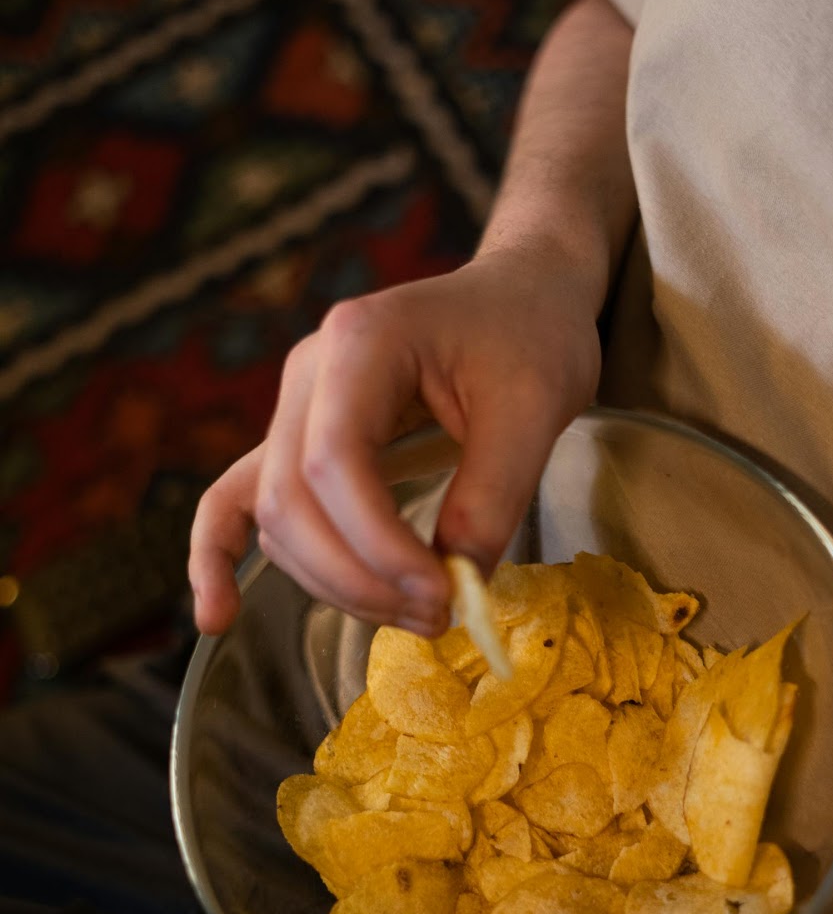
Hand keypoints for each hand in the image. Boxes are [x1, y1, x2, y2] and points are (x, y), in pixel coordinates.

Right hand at [188, 247, 601, 636]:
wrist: (522, 295)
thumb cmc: (533, 335)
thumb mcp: (537, 408)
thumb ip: (494, 495)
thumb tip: (456, 582)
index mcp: (362, 340)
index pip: (335, 462)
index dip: (380, 545)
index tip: (443, 593)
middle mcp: (308, 372)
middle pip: (292, 500)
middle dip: (358, 577)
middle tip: (438, 617)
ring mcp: (294, 407)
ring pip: (276, 518)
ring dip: (335, 584)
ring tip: (420, 617)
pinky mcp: (299, 442)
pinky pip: (238, 501)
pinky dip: (220, 556)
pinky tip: (215, 618)